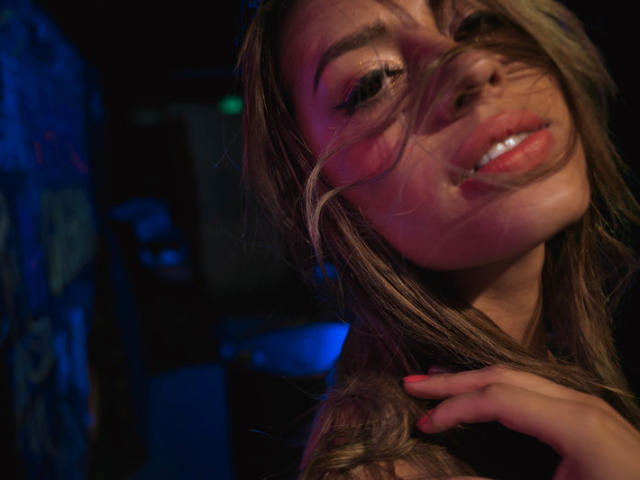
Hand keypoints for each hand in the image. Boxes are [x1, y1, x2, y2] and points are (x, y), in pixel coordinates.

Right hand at [403, 365, 639, 479]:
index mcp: (574, 425)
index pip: (496, 399)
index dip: (453, 408)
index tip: (423, 425)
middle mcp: (580, 403)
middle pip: (503, 376)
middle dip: (454, 381)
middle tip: (411, 384)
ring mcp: (587, 405)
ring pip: (517, 376)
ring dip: (472, 378)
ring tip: (436, 380)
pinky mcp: (589, 414)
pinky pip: (533, 388)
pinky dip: (497, 386)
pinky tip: (480, 392)